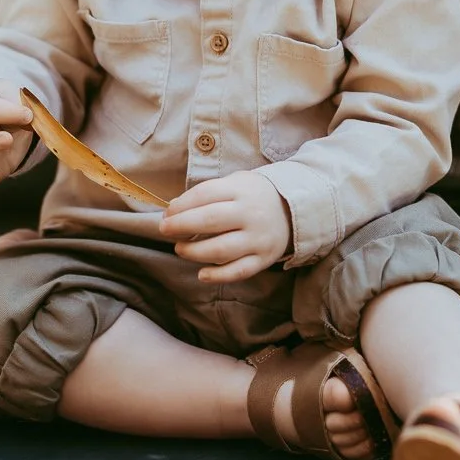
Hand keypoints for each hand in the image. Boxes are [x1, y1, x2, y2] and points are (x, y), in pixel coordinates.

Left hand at [160, 171, 291, 282]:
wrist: (294, 210)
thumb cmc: (254, 196)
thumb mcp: (235, 184)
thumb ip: (207, 194)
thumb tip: (173, 209)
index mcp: (242, 190)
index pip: (205, 194)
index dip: (181, 205)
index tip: (167, 213)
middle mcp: (251, 214)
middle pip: (210, 220)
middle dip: (181, 226)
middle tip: (165, 230)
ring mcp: (258, 238)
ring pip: (221, 249)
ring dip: (194, 252)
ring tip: (180, 249)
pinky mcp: (263, 259)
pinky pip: (238, 271)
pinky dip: (218, 275)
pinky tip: (201, 274)